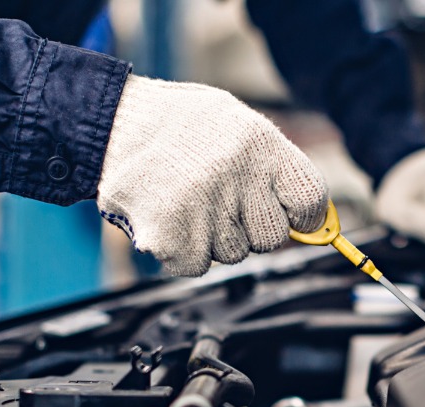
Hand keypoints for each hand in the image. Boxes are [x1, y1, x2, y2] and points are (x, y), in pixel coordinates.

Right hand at [97, 75, 327, 275]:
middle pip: (272, 237)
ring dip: (214, 237)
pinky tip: (170, 217)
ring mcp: (202, 209)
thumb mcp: (237, 122)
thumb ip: (275, 166)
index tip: (293, 217)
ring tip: (189, 200)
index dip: (304, 215)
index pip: (310, 200)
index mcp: (259, 144)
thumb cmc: (180, 125)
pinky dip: (184, 250)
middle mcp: (234, 177)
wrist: (112, 123)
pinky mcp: (170, 238)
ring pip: (233, 254)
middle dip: (253, 227)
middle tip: (223, 200)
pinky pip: (197, 266)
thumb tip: (313, 219)